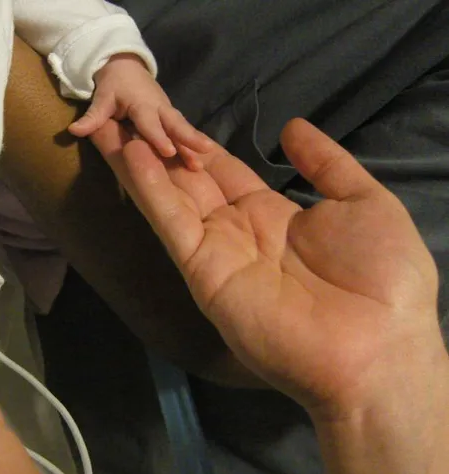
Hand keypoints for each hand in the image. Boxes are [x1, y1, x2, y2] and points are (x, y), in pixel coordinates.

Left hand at [69, 54, 213, 170]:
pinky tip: (202, 157)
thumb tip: (74, 131)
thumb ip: (92, 117)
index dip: (159, 137)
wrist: (126, 66)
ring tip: (205, 160)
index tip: (169, 152)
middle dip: (189, 138)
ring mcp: (167, 110)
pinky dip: (193, 140)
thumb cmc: (113, 84)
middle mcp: (159, 108)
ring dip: (194, 142)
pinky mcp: (170, 115)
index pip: (151, 124)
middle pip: (176, 124)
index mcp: (143, 104)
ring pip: (182, 127)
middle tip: (204, 152)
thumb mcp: (101, 98)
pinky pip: (182, 128)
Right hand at [92, 118, 445, 416]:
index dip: (195, 144)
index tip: (169, 116)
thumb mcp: (365, 202)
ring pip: (169, 196)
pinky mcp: (201, 270)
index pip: (222, 170)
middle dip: (157, 146)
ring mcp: (214, 250)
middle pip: (187, 179)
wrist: (374, 348)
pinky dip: (148, 188)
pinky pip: (171, 222)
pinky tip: (130, 155)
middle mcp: (235, 228)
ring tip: (108, 124)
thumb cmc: (380, 277)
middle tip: (123, 111)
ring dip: (139, 161)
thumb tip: (291, 127)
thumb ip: (325, 163)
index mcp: (271, 213)